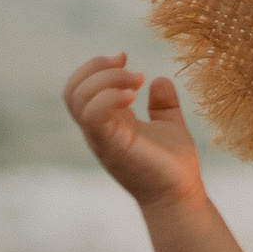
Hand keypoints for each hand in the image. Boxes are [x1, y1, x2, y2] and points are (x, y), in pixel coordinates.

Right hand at [64, 54, 203, 208]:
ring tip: (136, 80)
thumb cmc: (172, 164)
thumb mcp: (168, 125)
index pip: (79, 88)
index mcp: (106, 121)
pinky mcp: (112, 146)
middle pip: (72, 90)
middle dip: (95, 67)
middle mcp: (98, 129)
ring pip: (78, 100)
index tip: (124, 56)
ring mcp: (101, 138)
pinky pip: (94, 116)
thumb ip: (162, 104)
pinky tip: (134, 96)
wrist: (179, 195)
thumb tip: (160, 80)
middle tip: (126, 62)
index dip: (94, 67)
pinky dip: (109, 97)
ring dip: (105, 80)